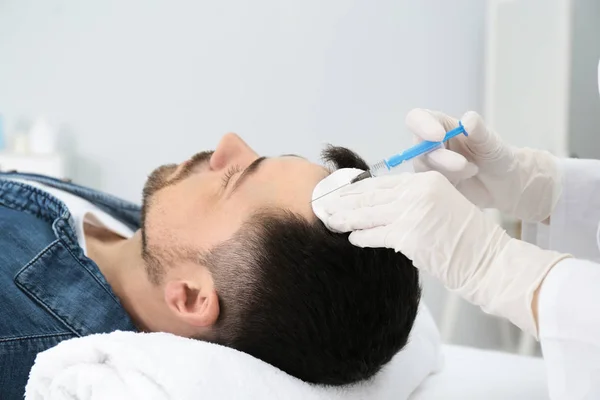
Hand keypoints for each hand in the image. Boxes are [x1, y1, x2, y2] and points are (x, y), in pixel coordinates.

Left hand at [319, 172, 569, 336]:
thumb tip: (379, 208)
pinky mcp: (408, 236)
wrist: (491, 261)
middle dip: (343, 201)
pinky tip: (350, 238)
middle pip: (370, 195)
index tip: (339, 192)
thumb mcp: (441, 207)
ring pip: (367, 213)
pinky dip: (361, 237)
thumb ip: (412, 202)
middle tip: (322, 204)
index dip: (357, 188)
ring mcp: (412, 213)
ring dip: (344, 218)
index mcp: (426, 181)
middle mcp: (418, 191)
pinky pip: (375, 235)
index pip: (382, 182)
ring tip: (328, 220)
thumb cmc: (467, 239)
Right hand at [405, 109, 561, 222]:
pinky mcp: (434, 186)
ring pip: (424, 169)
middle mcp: (431, 146)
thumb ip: (479, 130)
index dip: (421, 125)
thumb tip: (467, 119)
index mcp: (441, 126)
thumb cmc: (496, 156)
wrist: (505, 184)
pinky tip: (466, 183)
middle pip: (418, 149)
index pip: (417, 119)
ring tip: (472, 170)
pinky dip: (446, 186)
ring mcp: (431, 167)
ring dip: (448, 171)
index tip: (438, 135)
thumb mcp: (491, 142)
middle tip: (464, 164)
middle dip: (441, 158)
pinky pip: (429, 188)